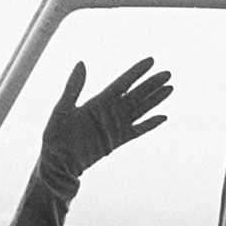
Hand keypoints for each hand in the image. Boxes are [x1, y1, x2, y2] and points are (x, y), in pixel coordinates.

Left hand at [40, 57, 172, 177]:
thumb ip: (74, 87)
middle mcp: (109, 112)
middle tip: (168, 73)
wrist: (57, 164)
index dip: (136, 72)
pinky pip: (138, 131)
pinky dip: (150, 124)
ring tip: (170, 88)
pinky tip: (163, 117)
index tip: (150, 61)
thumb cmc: (55, 136)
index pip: (122, 83)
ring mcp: (115, 126)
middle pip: (136, 94)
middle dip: (151, 84)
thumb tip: (81, 63)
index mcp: (97, 102)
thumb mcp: (63, 109)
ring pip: (140, 110)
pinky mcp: (117, 141)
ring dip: (155, 99)